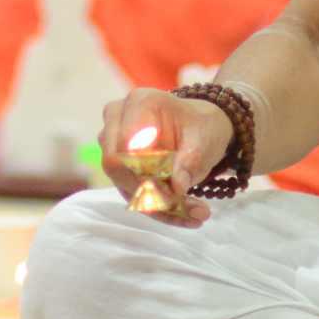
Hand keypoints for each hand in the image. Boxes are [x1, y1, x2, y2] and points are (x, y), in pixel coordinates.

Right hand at [97, 85, 232, 225]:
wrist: (200, 128)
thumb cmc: (201, 126)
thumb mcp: (205, 140)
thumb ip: (190, 160)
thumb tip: (176, 187)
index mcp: (140, 103)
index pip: (125, 144)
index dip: (144, 172)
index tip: (176, 193)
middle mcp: (118, 121)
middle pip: (116, 166)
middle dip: (152, 194)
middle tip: (189, 207)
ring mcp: (114, 144)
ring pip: (124, 185)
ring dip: (160, 207)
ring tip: (197, 212)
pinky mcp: (120, 168)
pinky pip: (133, 194)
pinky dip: (161, 210)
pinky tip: (187, 214)